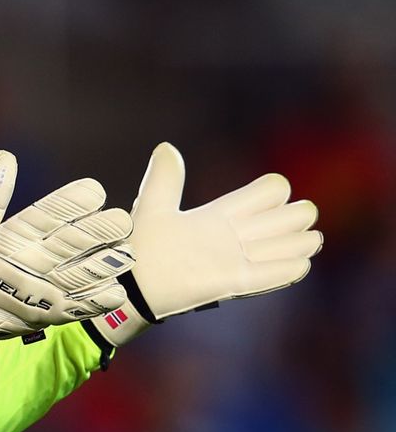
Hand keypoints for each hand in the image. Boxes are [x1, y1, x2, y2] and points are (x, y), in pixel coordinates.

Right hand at [0, 150, 134, 372]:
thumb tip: (6, 156)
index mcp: (9, 239)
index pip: (44, 216)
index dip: (72, 203)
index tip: (95, 191)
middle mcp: (27, 265)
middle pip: (71, 245)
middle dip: (99, 232)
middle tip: (121, 220)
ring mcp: (40, 293)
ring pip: (81, 276)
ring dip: (107, 264)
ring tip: (127, 251)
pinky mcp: (48, 315)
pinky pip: (79, 307)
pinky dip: (99, 299)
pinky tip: (117, 288)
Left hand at [91, 142, 321, 345]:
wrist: (130, 284)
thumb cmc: (140, 247)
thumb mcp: (153, 206)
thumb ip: (165, 179)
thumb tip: (165, 147)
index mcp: (221, 214)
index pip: (270, 192)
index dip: (274, 192)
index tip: (264, 198)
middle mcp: (235, 237)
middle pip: (290, 217)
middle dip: (295, 216)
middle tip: (281, 223)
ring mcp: (238, 261)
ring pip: (292, 245)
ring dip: (299, 243)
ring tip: (301, 244)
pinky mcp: (235, 283)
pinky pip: (276, 274)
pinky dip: (290, 267)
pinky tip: (297, 263)